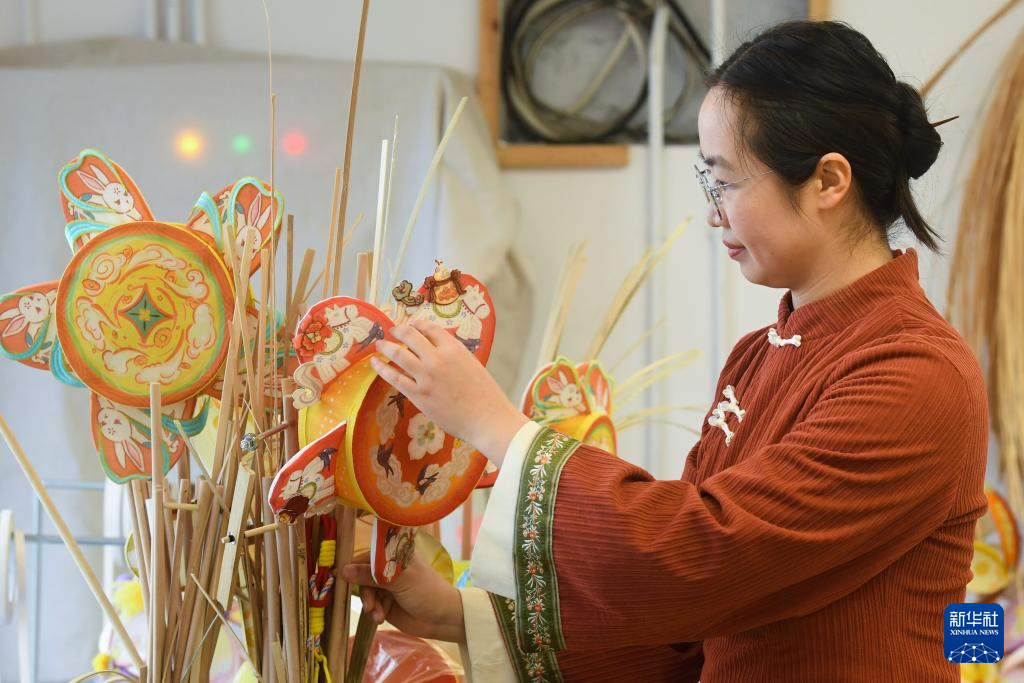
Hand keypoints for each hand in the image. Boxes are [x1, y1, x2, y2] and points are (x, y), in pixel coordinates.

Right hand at [342, 550, 466, 643]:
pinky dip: (374, 612)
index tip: (341, 575)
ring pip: (365, 592)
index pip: (369, 554)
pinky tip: (381, 618)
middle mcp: (389, 567)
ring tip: (378, 614)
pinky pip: (371, 605)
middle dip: (364, 591)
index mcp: (396, 554)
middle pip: (363, 575)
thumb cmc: (426, 591)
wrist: (442, 619)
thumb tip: (343, 570)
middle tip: (369, 604)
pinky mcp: (385, 603)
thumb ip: (371, 575)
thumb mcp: (399, 580)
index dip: (355, 564)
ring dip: (370, 604)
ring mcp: (387, 586)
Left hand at [372, 318, 527, 466]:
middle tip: (392, 331)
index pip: (429, 328)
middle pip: (410, 336)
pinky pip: (394, 377)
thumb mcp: (472, 364)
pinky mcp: (418, 395)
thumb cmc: (484, 394)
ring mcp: (426, 376)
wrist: (486, 418)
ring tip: (379, 345)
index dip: (417, 324)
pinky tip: (375, 363)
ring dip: (385, 347)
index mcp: (454, 348)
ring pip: (398, 354)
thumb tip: (438, 350)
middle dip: (398, 331)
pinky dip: (382, 368)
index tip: (410, 324)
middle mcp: (437, 358)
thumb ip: (453, 355)